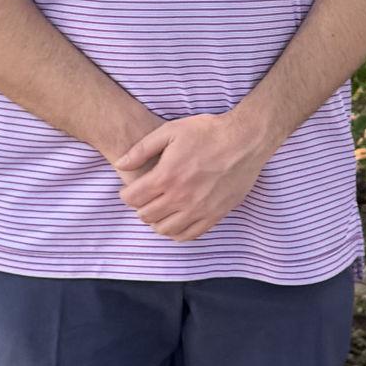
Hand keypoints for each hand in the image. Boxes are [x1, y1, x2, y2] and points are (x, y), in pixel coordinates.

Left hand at [111, 111, 274, 240]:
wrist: (245, 140)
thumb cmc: (208, 132)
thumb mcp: (171, 131)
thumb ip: (142, 149)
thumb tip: (120, 164)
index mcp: (167, 175)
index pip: (133, 199)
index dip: (126, 195)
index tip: (131, 190)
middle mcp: (181, 197)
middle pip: (146, 216)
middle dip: (140, 208)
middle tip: (146, 198)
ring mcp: (198, 209)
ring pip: (165, 229)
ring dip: (157, 221)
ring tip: (161, 209)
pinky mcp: (215, 215)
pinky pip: (189, 235)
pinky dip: (177, 232)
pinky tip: (177, 220)